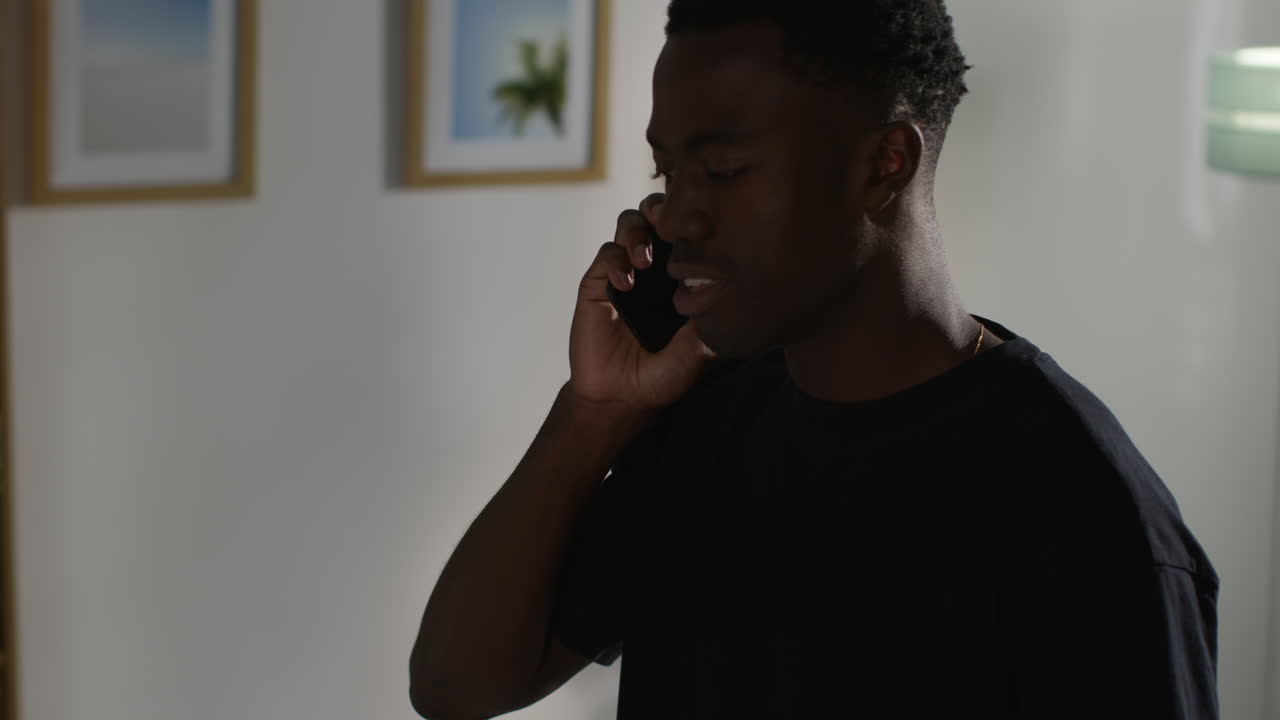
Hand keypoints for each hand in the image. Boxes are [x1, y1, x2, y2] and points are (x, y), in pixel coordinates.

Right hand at [568, 193, 716, 410]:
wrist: (621, 397)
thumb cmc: (664, 374)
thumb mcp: (697, 351)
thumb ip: (713, 325)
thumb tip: (741, 300)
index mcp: (683, 274)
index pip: (690, 231)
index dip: (698, 220)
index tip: (710, 228)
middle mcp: (655, 265)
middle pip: (658, 212)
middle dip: (666, 208)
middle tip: (678, 225)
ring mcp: (625, 270)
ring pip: (630, 222)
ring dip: (640, 232)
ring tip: (647, 260)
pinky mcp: (597, 283)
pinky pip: (606, 254)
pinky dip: (616, 260)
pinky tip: (626, 283)